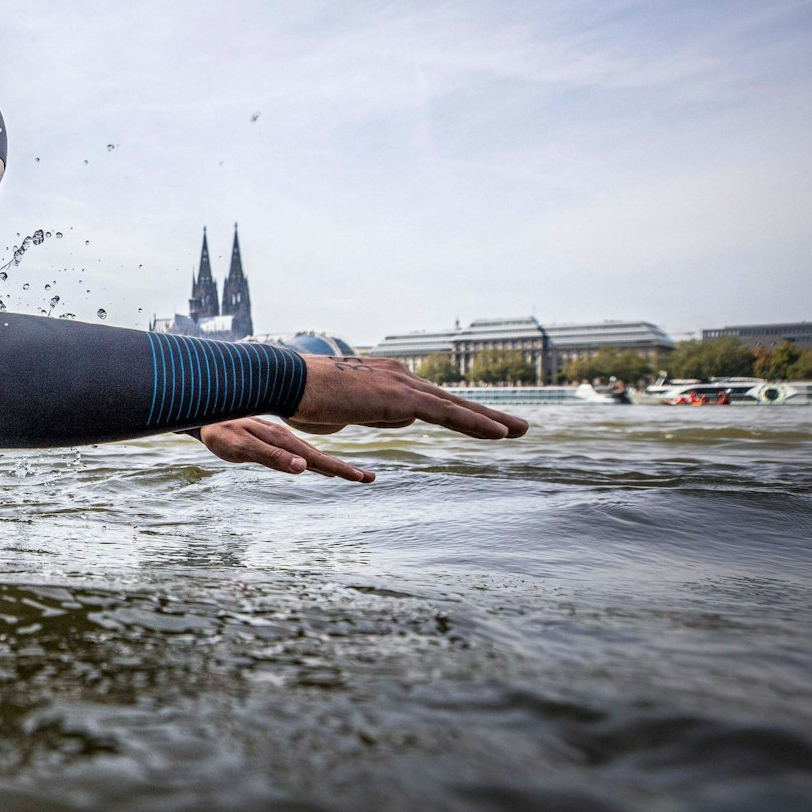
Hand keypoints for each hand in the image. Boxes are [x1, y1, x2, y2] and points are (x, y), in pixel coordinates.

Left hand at [196, 417, 375, 482]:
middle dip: (344, 469)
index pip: (316, 459)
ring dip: (331, 465)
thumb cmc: (218, 432)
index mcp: (281, 441)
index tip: (362, 478)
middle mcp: (284, 438)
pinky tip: (317, 466)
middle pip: (319, 457)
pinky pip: (298, 452)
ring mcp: (278, 438)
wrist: (203, 411)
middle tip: (369, 479)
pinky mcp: (270, 439)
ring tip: (352, 474)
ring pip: (310, 454)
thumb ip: (271, 457)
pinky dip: (313, 460)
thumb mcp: (241, 447)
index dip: (340, 469)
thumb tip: (302, 469)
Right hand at [294, 356, 529, 439]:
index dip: (462, 414)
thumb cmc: (309, 398)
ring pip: (456, 406)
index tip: (487, 425)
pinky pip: (446, 413)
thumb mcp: (351, 412)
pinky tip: (499, 434)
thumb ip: (378, 413)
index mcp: (390, 380)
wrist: (290, 383)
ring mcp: (404, 385)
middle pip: (453, 401)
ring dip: (491, 420)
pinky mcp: (401, 398)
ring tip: (521, 431)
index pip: (435, 401)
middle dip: (488, 416)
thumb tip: (400, 418)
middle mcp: (403, 377)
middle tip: (520, 427)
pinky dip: (475, 423)